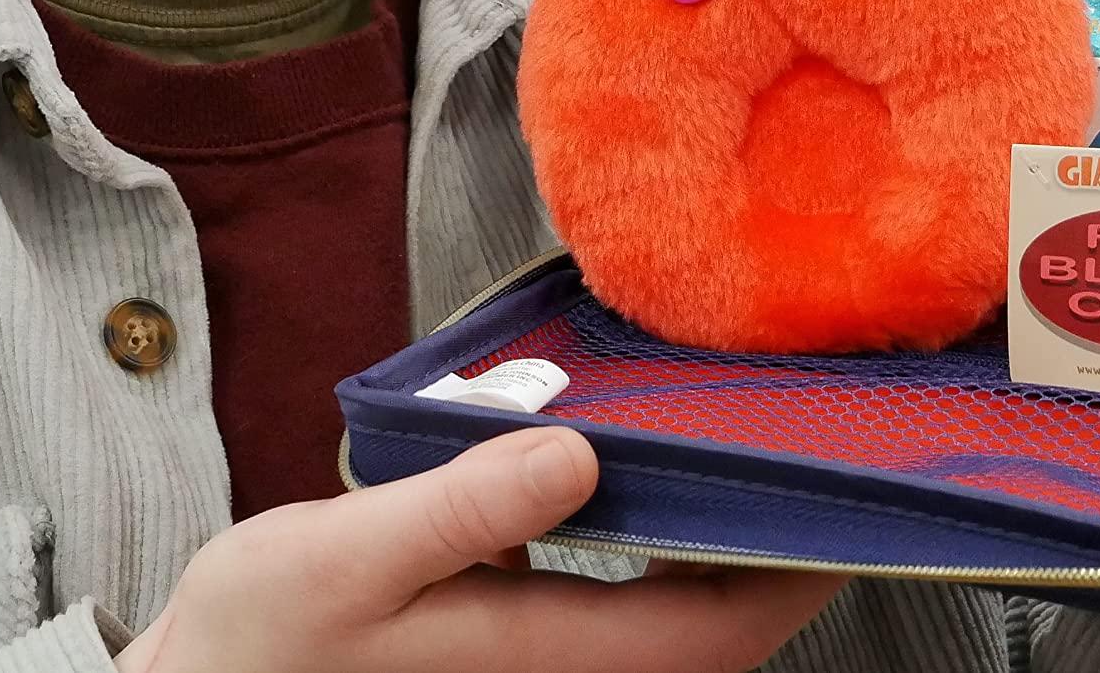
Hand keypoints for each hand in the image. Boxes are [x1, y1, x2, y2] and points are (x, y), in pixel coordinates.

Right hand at [115, 425, 842, 672]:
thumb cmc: (249, 651)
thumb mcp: (338, 562)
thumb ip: (461, 509)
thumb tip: (574, 456)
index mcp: (536, 663)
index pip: (714, 629)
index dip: (797, 570)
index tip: (849, 497)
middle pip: (704, 627)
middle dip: (768, 548)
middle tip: (804, 449)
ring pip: (661, 620)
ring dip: (707, 546)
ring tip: (734, 452)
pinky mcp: (501, 657)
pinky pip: (607, 610)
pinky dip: (640, 550)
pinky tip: (618, 481)